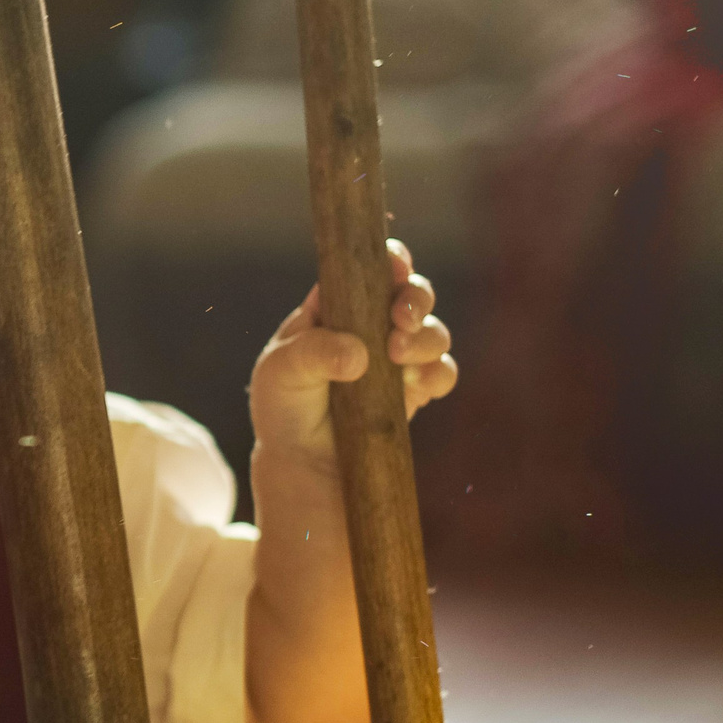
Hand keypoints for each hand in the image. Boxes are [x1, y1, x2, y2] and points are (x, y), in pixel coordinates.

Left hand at [249, 238, 456, 475]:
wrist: (300, 464)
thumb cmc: (284, 405)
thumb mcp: (281, 372)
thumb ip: (314, 354)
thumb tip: (358, 355)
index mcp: (336, 305)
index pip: (369, 268)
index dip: (390, 259)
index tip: (394, 269)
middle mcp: (371, 325)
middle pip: (411, 292)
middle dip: (416, 298)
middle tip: (400, 319)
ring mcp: (396, 358)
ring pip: (432, 332)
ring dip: (426, 337)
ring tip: (399, 355)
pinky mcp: (413, 392)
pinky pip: (442, 373)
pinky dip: (438, 373)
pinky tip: (418, 383)